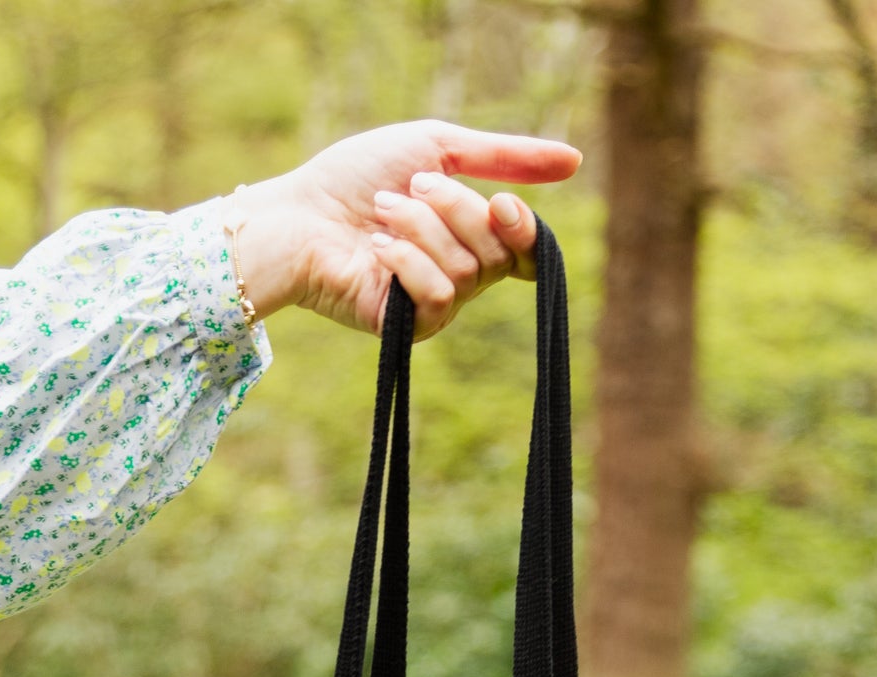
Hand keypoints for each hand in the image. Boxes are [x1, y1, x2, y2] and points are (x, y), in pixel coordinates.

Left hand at [226, 120, 581, 341]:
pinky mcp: (408, 329)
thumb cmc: (357, 178)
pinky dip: (408, 263)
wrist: (300, 212)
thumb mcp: (438, 147)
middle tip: (410, 187)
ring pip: (467, 271)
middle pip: (497, 253)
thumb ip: (505, 156)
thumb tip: (576, 160)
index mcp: (470, 238)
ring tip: (381, 213)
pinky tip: (377, 251)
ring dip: (421, 227)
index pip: (525, 251)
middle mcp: (459, 276)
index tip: (501, 204)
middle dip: (456, 209)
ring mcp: (433, 306)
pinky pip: (439, 297)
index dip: (523, 231)